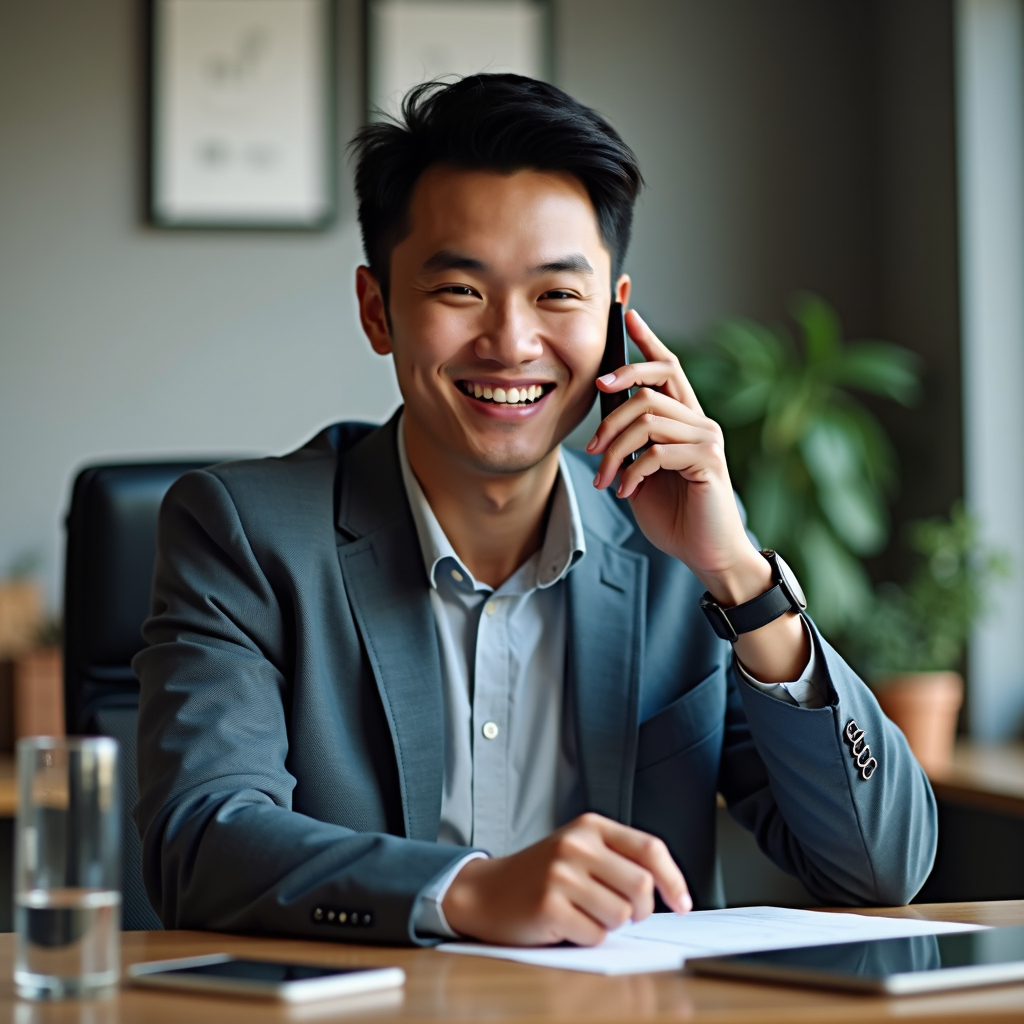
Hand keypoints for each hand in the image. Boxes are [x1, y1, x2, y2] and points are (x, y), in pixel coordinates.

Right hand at [441, 812, 690, 945]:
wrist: (485, 891)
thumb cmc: (540, 875)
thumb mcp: (578, 850)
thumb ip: (618, 859)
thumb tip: (669, 891)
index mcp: (590, 826)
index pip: (650, 849)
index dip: (674, 880)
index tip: (682, 903)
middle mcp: (576, 844)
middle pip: (642, 887)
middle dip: (641, 910)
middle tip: (623, 913)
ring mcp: (561, 874)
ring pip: (622, 915)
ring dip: (610, 925)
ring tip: (584, 913)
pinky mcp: (549, 905)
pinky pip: (595, 935)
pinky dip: (588, 938)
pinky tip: (566, 925)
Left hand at [587, 309, 765, 604]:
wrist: (705, 553)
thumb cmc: (674, 514)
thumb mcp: (640, 472)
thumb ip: (629, 443)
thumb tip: (603, 421)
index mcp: (683, 419)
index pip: (667, 367)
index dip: (647, 339)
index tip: (626, 312)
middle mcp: (699, 420)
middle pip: (655, 380)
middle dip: (615, 395)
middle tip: (592, 434)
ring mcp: (706, 439)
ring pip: (647, 417)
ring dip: (614, 449)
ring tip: (604, 479)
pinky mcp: (707, 461)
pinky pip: (657, 451)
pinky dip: (631, 471)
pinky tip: (625, 491)